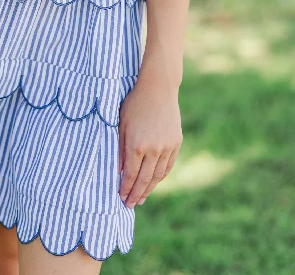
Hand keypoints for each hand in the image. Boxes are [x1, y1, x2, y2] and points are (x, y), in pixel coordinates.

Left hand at [118, 67, 182, 207]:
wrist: (158, 89)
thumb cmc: (135, 103)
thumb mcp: (121, 124)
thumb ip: (120, 148)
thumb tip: (118, 171)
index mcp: (137, 145)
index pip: (130, 174)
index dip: (125, 188)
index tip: (121, 199)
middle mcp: (153, 149)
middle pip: (144, 179)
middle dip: (136, 194)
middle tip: (129, 205)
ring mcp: (167, 147)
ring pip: (157, 175)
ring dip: (149, 189)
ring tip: (141, 197)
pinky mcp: (176, 143)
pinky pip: (168, 166)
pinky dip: (160, 177)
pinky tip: (154, 181)